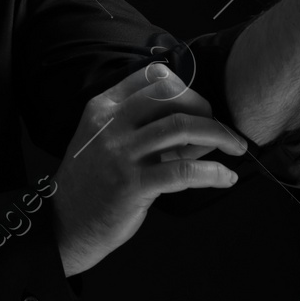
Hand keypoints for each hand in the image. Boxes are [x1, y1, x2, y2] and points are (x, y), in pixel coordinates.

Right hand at [49, 63, 246, 276]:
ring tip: (234, 147)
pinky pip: (184, 171)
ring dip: (219, 135)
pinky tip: (225, 177)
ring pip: (182, 128)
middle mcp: (111, 125)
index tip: (199, 107)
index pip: (151, 76)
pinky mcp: (133, 185)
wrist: (65, 223)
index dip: (184, 87)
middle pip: (171, 96)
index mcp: (103, 108)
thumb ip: (144, 127)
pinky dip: (213, 173)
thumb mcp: (106, 141)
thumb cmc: (93, 182)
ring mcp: (121, 154)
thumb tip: (201, 126)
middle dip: (205, 109)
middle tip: (219, 128)